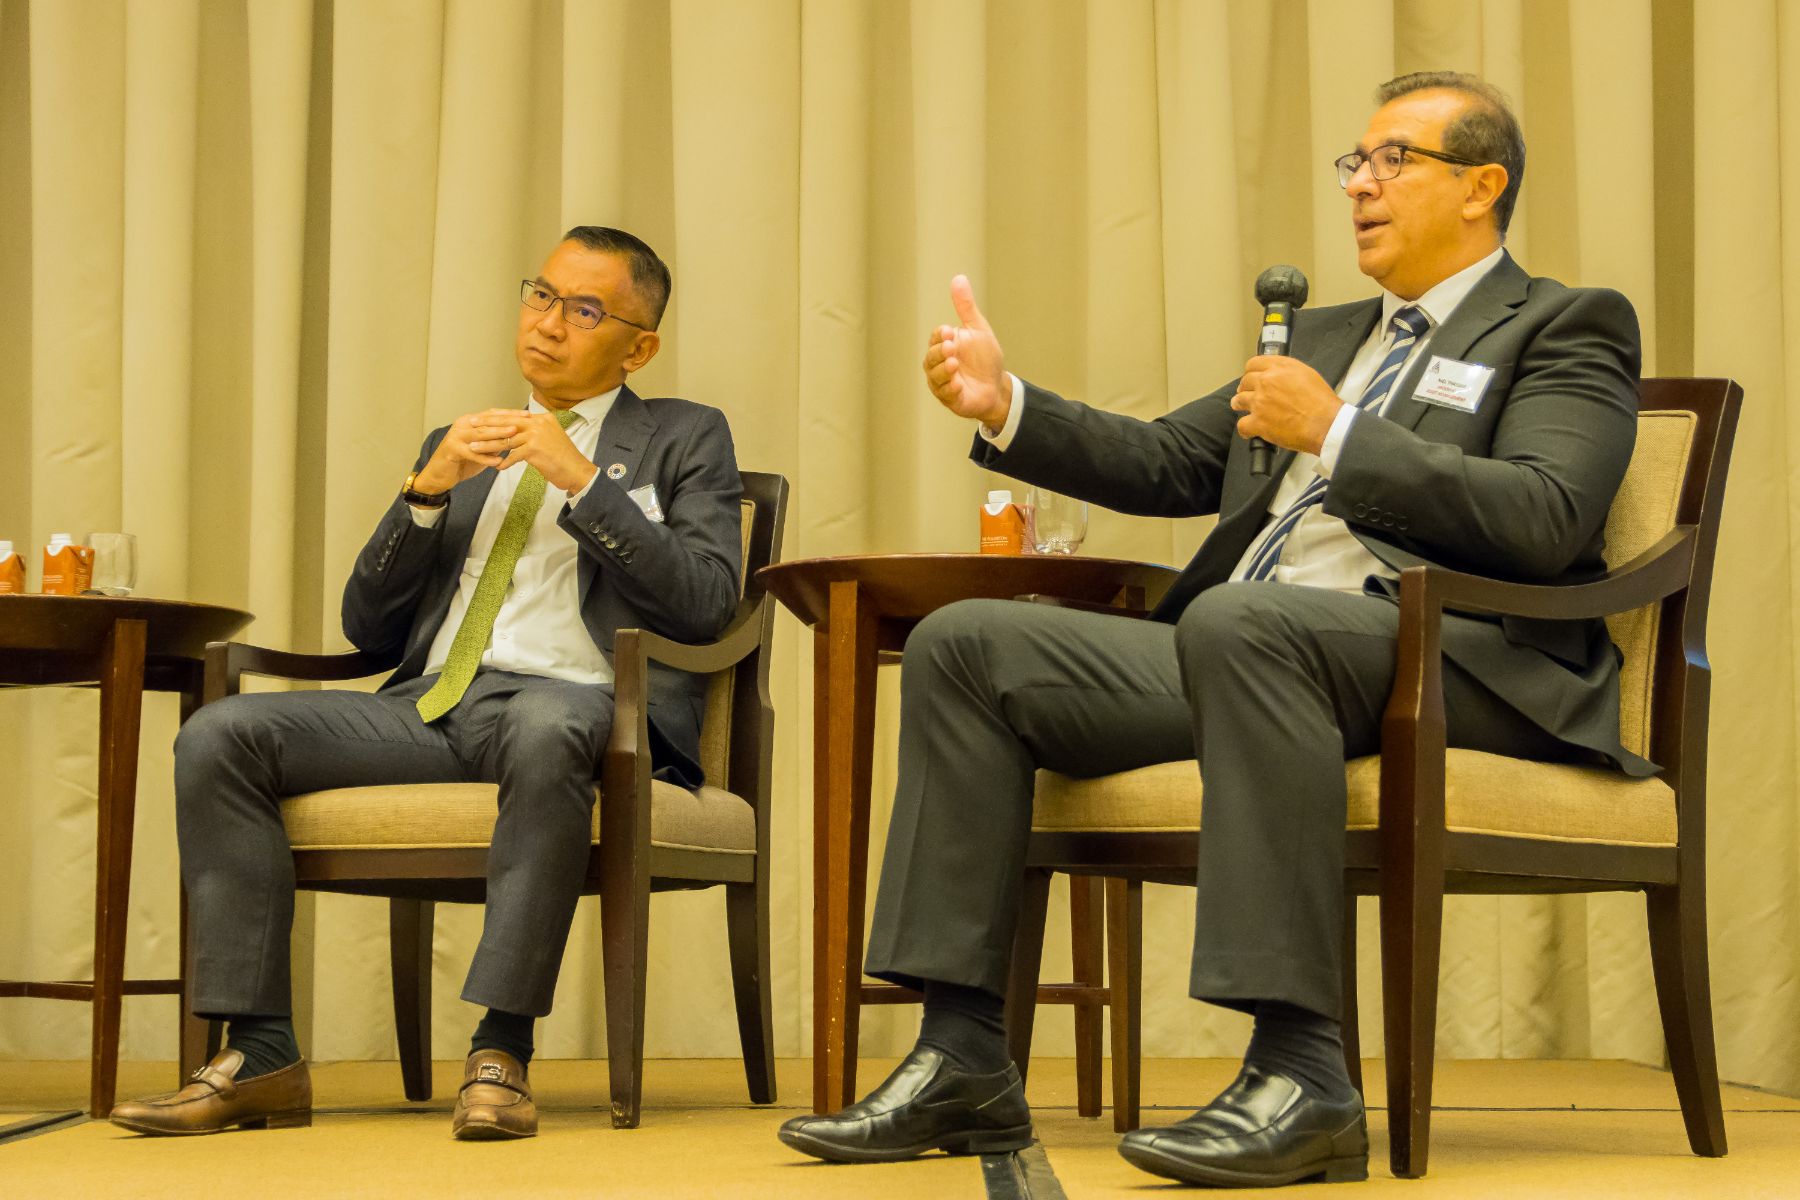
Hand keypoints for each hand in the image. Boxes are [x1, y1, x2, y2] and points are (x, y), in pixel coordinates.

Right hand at [412, 410, 521, 492]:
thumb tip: (516, 436)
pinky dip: (484, 458)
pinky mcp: (452, 450)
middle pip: (487, 422)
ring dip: (497, 435)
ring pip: (480, 435)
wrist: (440, 474)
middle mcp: (462, 425)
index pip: (492, 414)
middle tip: (522, 423)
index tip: (527, 415)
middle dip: (506, 422)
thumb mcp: (481, 448)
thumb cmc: (462, 460)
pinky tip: (497, 461)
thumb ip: (494, 440)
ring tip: (512, 436)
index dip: (509, 414)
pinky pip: (471, 453)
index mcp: (469, 421)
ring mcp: (456, 437)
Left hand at [470, 408, 597, 493]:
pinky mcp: (535, 449)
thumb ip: (533, 433)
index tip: (480, 419)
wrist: (578, 471)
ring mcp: (537, 435)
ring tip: (474, 448)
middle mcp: (539, 423)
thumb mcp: (549, 438)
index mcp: (542, 418)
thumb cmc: (563, 459)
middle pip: (506, 423)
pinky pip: (514, 455)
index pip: (513, 416)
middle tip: (470, 427)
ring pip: (506, 439)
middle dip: (486, 425)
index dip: (495, 417)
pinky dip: (505, 461)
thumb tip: (515, 432)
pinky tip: (496, 467)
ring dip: (488, 445)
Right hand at [922, 275, 1009, 427]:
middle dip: (940, 352)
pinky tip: (958, 384)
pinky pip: (945, 395)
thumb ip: (965, 307)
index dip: (940, 336)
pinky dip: (950, 389)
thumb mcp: (978, 329)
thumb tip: (958, 278)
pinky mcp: (951, 399)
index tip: (950, 332)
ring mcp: (942, 383)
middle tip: (951, 347)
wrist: (997, 386)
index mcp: (943, 345)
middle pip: (931, 357)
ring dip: (944, 370)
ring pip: (935, 377)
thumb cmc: (984, 358)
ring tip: (954, 363)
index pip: (936, 338)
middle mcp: (938, 365)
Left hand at [1230, 357, 1343, 455]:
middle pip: (1245, 381)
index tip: (1251, 376)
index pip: (1254, 363)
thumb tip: (1280, 376)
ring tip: (1244, 409)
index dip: (1251, 371)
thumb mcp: (1308, 375)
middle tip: (1249, 394)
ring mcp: (1260, 402)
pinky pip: (1242, 425)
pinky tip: (1250, 430)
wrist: (1325, 423)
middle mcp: (1267, 382)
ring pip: (1239, 400)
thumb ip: (1288, 372)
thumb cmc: (1322, 402)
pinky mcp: (1258, 422)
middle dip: (1246, 388)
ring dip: (1240, 404)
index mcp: (1280, 368)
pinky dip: (1245, 429)